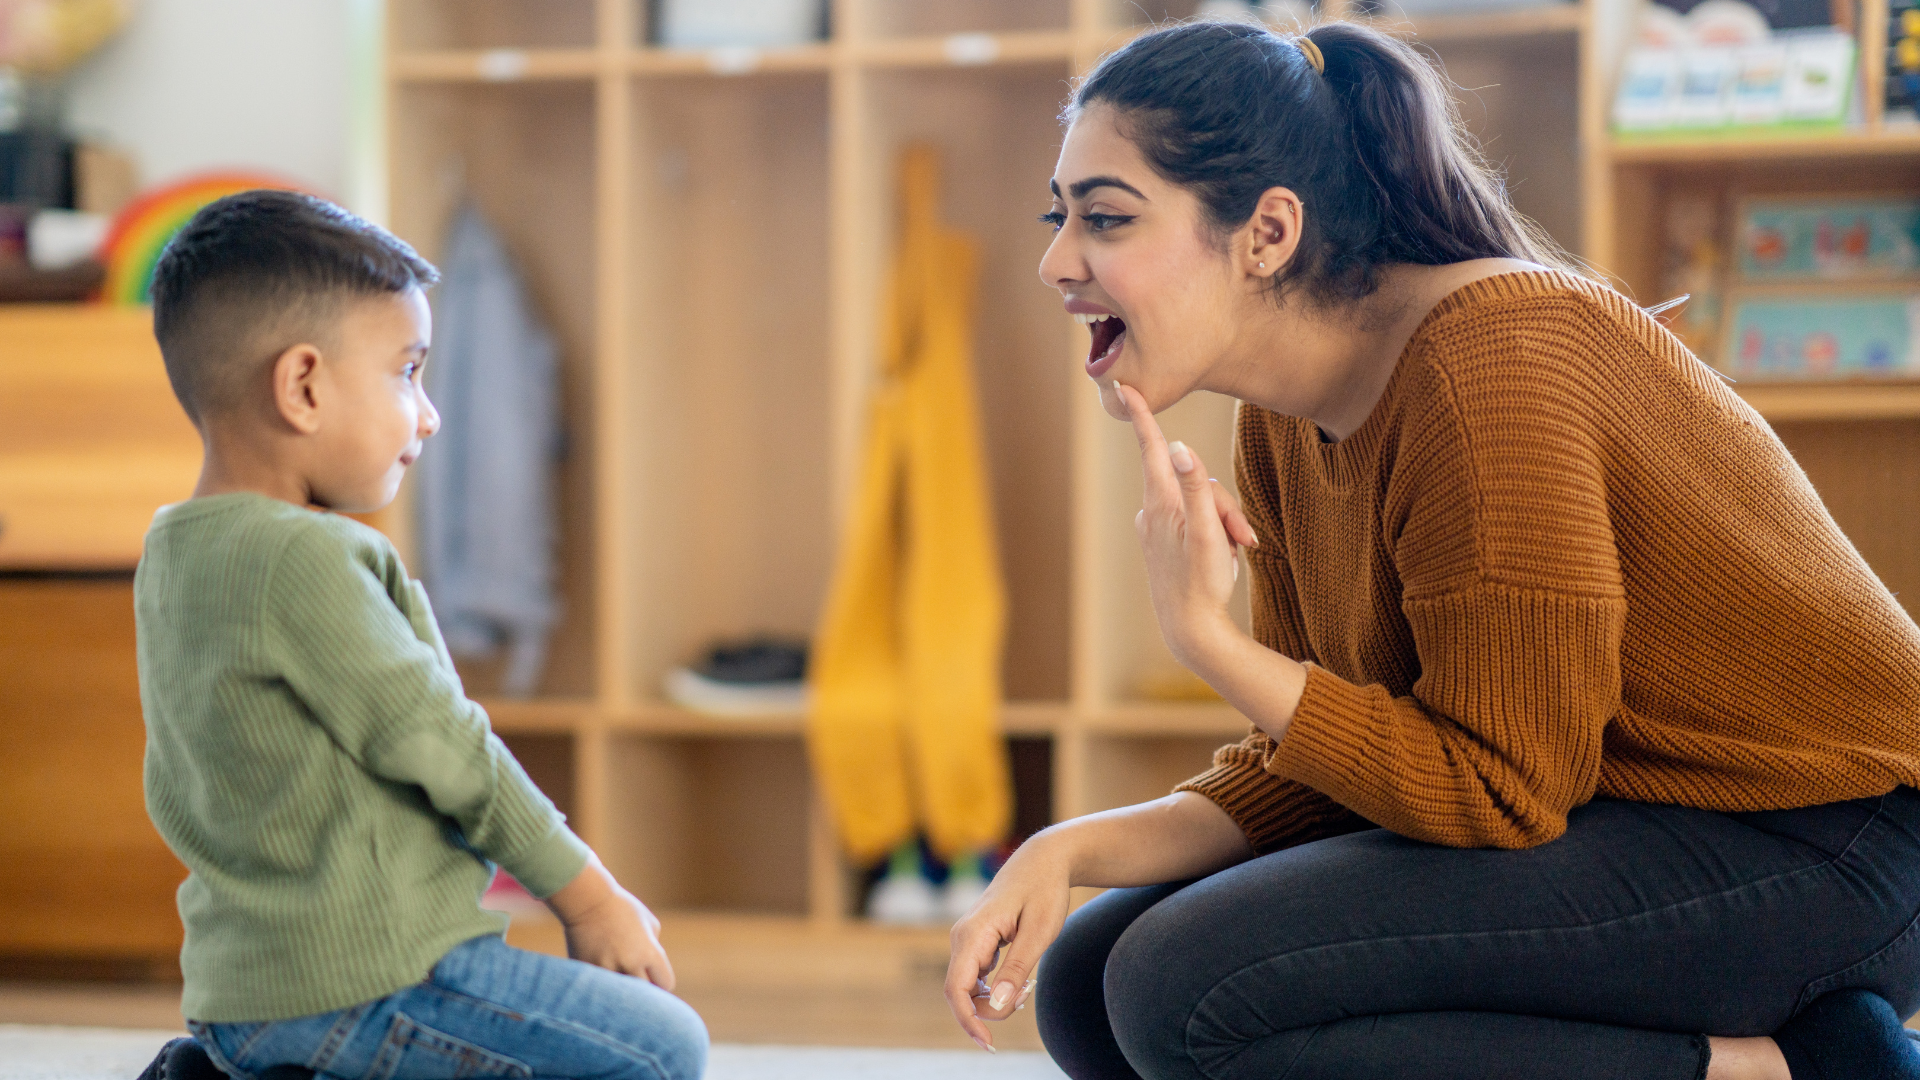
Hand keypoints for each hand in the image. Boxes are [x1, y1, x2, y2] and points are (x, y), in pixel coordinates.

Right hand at [544, 855, 676, 989]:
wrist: (587, 901)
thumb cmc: (623, 909)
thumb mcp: (650, 924)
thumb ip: (656, 950)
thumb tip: (654, 973)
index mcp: (649, 952)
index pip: (665, 984)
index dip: (661, 981)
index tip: (654, 976)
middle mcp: (630, 964)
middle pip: (644, 993)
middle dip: (643, 988)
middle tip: (637, 979)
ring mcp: (607, 971)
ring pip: (620, 996)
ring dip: (621, 990)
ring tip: (618, 974)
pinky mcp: (588, 973)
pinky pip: (600, 989)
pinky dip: (602, 984)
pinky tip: (600, 971)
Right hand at [945, 835, 1071, 1052]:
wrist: (1044, 859)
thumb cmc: (1044, 890)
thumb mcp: (1040, 931)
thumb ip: (1018, 968)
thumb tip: (1000, 1006)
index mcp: (973, 933)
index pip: (956, 989)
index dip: (968, 1020)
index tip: (988, 1043)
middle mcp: (962, 937)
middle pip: (962, 992)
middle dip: (991, 1009)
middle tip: (1028, 997)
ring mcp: (967, 939)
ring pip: (970, 987)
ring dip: (995, 998)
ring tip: (1029, 985)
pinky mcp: (976, 942)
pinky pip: (977, 976)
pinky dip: (997, 987)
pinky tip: (1021, 980)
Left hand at [1117, 383, 1257, 668]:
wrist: (1190, 630)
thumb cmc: (1202, 581)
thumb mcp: (1207, 531)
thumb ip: (1196, 487)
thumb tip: (1178, 448)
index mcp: (1161, 503)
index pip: (1151, 448)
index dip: (1142, 415)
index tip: (1123, 386)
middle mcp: (1152, 511)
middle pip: (1194, 482)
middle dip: (1224, 503)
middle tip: (1243, 537)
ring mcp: (1156, 528)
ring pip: (1199, 503)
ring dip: (1224, 523)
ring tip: (1235, 552)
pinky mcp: (1163, 542)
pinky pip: (1195, 522)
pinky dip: (1214, 534)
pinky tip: (1220, 559)